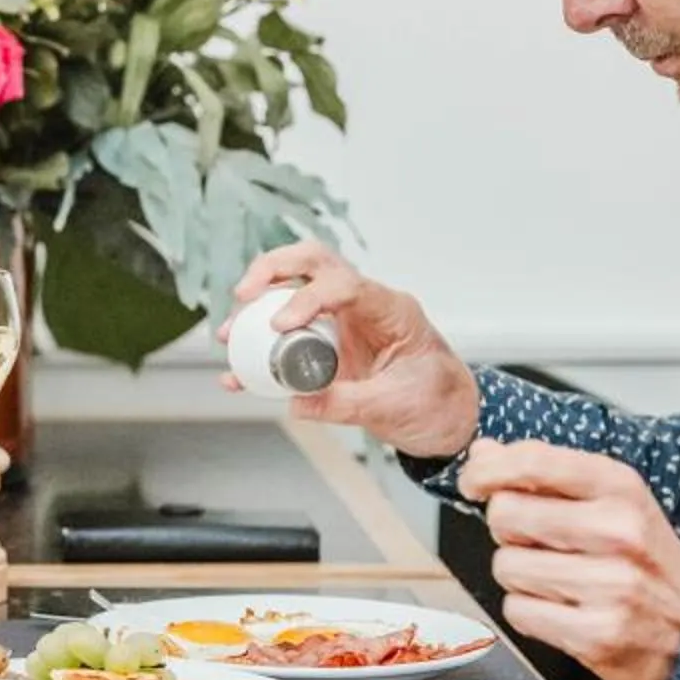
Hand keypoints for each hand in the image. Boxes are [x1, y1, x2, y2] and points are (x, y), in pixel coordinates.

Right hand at [218, 240, 481, 458]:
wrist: (450, 417)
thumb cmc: (437, 403)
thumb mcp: (395, 407)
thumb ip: (346, 404)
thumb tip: (296, 402)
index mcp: (391, 310)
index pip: (345, 283)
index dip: (308, 296)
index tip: (279, 324)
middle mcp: (365, 304)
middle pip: (315, 262)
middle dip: (273, 269)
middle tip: (243, 295)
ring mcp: (346, 320)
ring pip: (296, 288)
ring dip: (259, 304)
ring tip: (229, 333)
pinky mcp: (332, 341)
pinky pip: (292, 333)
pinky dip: (262, 347)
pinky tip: (238, 374)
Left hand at [462, 440, 679, 679]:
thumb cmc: (644, 557)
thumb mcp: (611, 499)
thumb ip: (545, 472)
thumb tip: (483, 453)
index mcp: (620, 488)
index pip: (531, 462)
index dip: (486, 471)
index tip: (475, 482)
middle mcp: (618, 533)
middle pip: (506, 514)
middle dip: (508, 528)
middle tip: (537, 540)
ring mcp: (610, 587)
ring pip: (506, 565)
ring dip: (519, 573)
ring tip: (557, 577)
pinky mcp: (596, 634)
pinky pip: (518, 611)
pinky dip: (529, 610)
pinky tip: (561, 608)